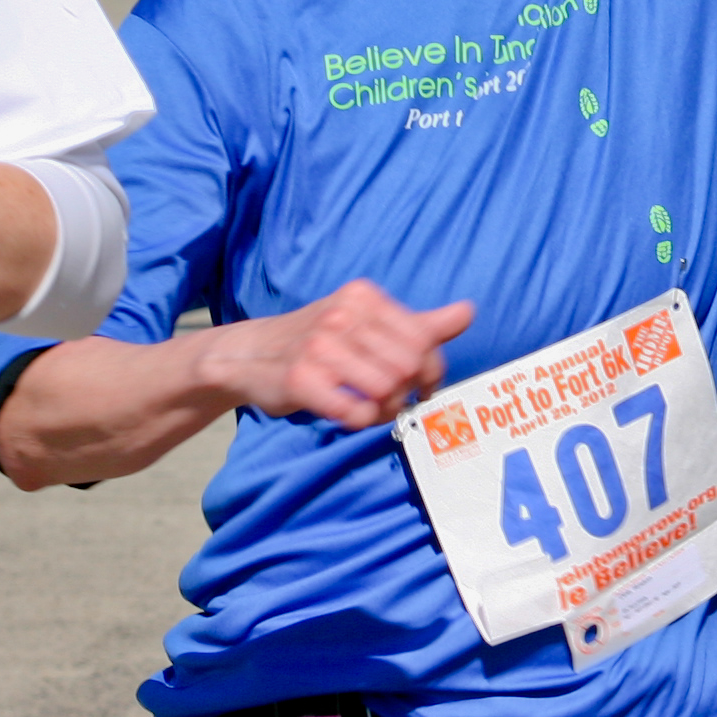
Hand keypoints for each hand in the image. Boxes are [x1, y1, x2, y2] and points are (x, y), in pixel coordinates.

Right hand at [199, 279, 476, 429]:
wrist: (249, 354)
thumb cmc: (319, 340)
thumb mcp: (366, 321)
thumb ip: (418, 322)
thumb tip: (468, 312)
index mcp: (363, 297)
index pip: (423, 339)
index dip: (433, 370)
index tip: (424, 386)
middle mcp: (341, 315)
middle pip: (408, 366)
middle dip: (410, 392)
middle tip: (398, 402)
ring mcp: (318, 347)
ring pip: (386, 390)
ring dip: (386, 409)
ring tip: (373, 408)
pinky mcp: (300, 380)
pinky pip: (355, 411)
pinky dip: (361, 420)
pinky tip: (351, 414)